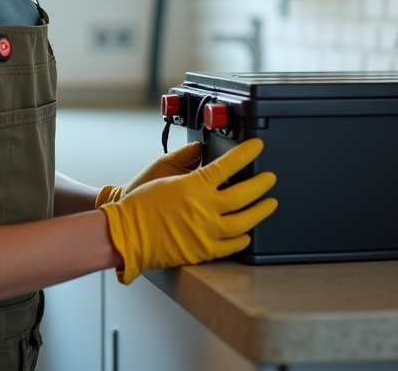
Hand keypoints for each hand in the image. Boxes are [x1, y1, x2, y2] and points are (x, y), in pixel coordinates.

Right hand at [100, 138, 276, 283]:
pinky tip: (248, 233)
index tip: (257, 147)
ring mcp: (207, 232)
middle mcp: (205, 210)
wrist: (126, 232)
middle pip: (244, 195)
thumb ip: (186, 159)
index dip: (245, 154)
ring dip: (260, 212)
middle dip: (261, 184)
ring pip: (244, 223)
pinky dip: (242, 239)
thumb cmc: (140, 202)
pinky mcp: (203, 250)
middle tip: (270, 178)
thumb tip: (202, 150)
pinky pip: (231, 246)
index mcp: (195, 186)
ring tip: (269, 204)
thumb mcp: (163, 171)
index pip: (228, 165)